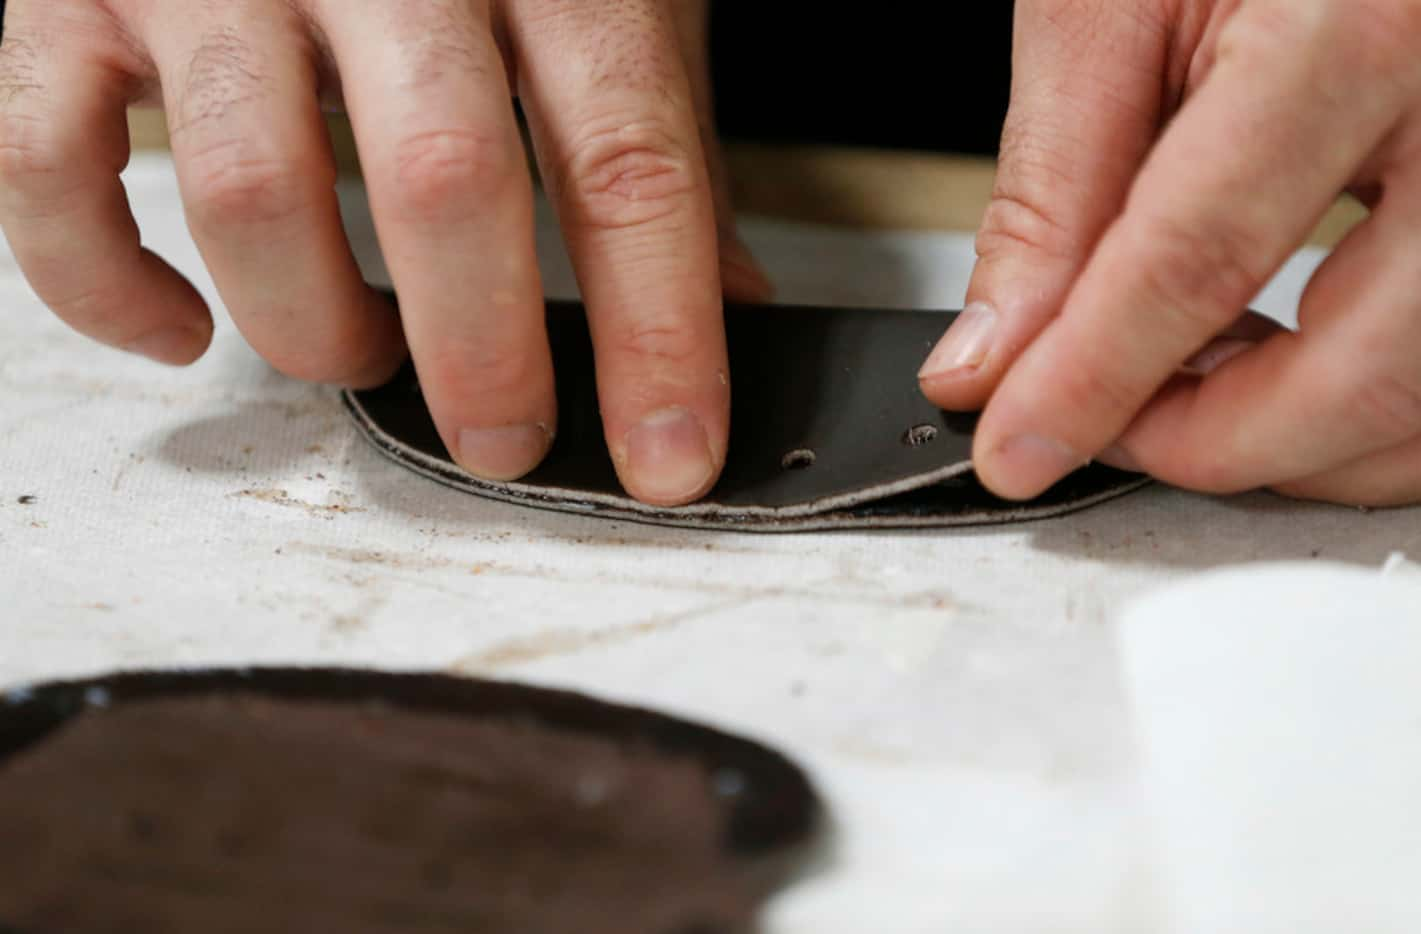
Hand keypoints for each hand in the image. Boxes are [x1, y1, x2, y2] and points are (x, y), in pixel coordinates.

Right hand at [0, 0, 770, 505]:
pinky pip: (50, 168)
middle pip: (445, 179)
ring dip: (317, 328)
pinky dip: (108, 287)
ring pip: (255, 192)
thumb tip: (726, 297)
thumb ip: (652, 133)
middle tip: (504, 438)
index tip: (670, 456)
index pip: (628, 158)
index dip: (660, 330)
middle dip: (484, 355)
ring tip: (360, 351)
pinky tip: (184, 325)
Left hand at [918, 0, 1420, 506]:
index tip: (1014, 448)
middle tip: (1109, 433)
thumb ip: (1055, 194)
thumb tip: (995, 357)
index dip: (1091, 383)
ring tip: (1183, 390)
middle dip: (1214, 445)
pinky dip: (1362, 403)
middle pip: (1367, 367)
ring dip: (1298, 444)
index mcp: (1360, 20)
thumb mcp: (1109, 7)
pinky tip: (1278, 365)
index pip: (1200, 259)